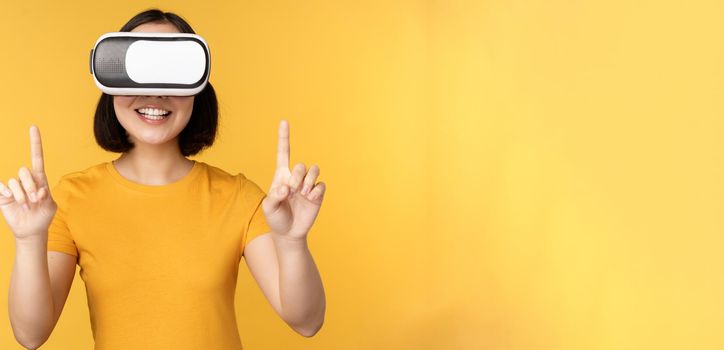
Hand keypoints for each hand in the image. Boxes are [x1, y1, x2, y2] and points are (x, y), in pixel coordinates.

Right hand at [0, 125, 56, 241]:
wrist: (32, 230)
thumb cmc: (43, 216)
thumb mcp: (50, 206)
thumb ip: (46, 196)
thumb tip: (38, 190)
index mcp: (40, 179)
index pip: (37, 158)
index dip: (35, 143)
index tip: (33, 127)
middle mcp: (26, 179)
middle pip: (25, 171)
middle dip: (30, 186)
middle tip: (34, 200)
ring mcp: (14, 186)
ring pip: (15, 181)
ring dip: (22, 194)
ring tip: (25, 205)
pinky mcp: (3, 194)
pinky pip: (1, 186)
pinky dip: (6, 192)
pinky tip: (11, 199)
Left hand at [261, 120, 325, 239]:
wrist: (289, 233)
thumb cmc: (276, 218)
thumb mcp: (268, 208)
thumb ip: (274, 196)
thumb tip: (286, 188)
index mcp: (281, 176)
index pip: (283, 152)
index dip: (284, 137)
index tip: (284, 121)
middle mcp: (296, 177)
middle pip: (301, 165)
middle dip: (297, 177)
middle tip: (293, 191)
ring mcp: (307, 185)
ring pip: (314, 170)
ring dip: (308, 181)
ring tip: (303, 194)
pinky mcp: (317, 194)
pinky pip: (321, 185)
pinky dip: (316, 192)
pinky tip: (310, 199)